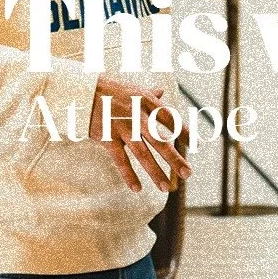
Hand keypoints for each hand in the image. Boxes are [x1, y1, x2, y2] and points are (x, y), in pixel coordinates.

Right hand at [89, 75, 191, 193]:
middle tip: (188, 174)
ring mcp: (122, 128)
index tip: (195, 145)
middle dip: (175, 159)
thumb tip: (162, 91)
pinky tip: (137, 188)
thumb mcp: (132, 89)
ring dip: (155, 172)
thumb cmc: (109, 90)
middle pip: (160, 141)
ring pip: (142, 154)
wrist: (81, 91)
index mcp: (147, 102)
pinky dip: (129, 175)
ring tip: (166, 188)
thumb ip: (149, 95)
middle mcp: (137, 116)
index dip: (184, 132)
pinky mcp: (107, 137)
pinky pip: (120, 160)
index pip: (170, 119)